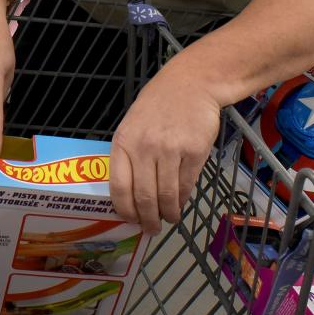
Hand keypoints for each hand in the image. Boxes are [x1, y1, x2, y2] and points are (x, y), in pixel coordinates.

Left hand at [109, 71, 219, 234]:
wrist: (191, 85)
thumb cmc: (158, 106)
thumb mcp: (132, 125)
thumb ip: (129, 155)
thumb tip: (129, 193)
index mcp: (123, 142)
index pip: (119, 187)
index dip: (125, 210)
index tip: (130, 220)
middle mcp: (144, 148)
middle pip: (144, 196)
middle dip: (148, 219)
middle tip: (151, 229)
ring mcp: (170, 150)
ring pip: (166, 195)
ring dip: (168, 214)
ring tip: (169, 219)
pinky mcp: (194, 152)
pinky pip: (186, 185)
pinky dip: (183, 200)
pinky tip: (180, 204)